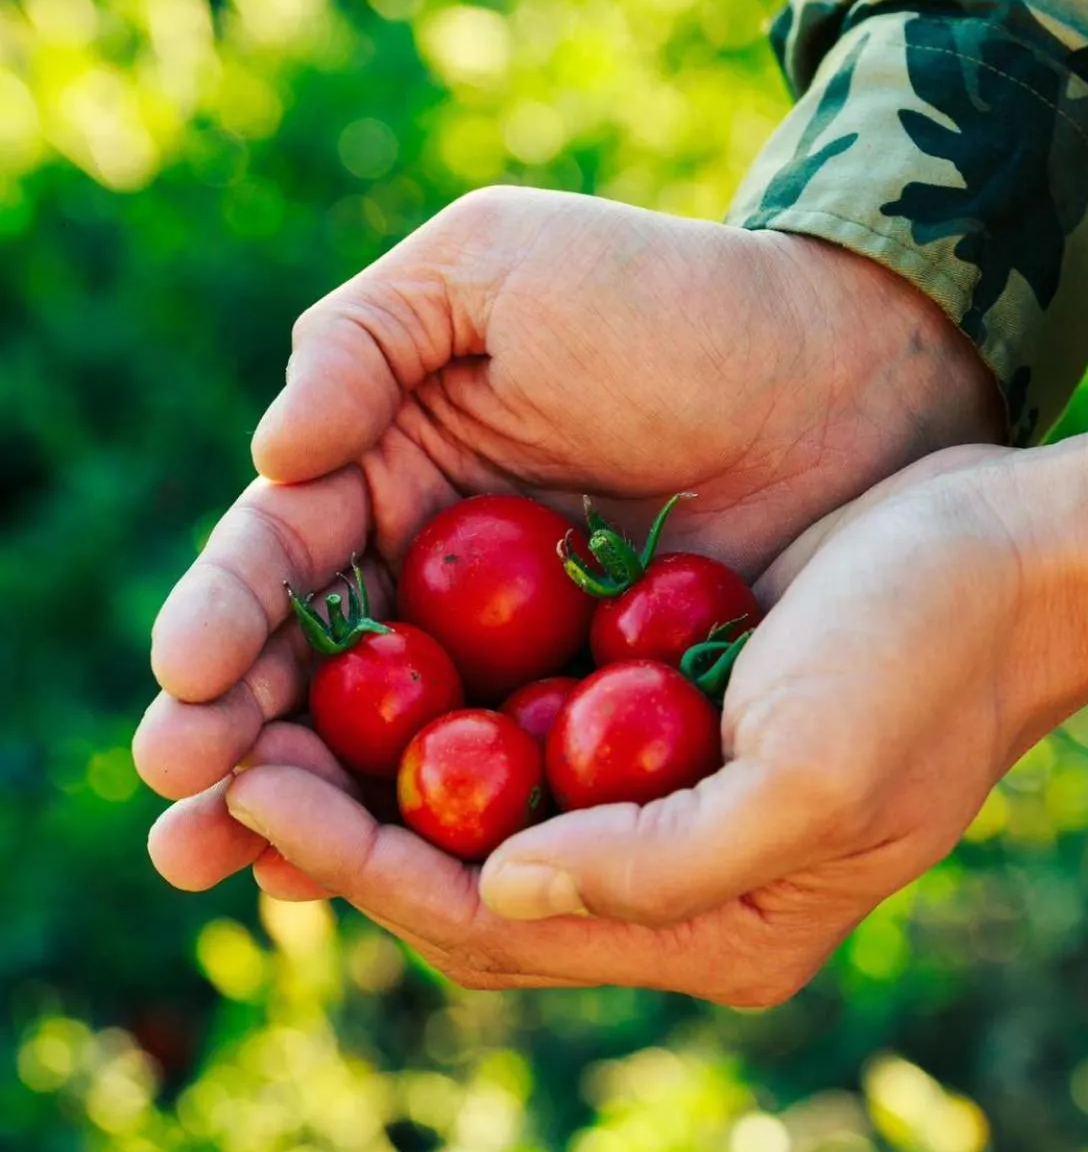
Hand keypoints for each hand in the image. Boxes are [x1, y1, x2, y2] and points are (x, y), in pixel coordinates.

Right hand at [135, 186, 1001, 813]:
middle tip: (177, 822)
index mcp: (387, 470)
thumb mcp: (499, 266)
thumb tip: (275, 457)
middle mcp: (429, 578)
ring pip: (388, 751)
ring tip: (227, 870)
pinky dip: (443, 836)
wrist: (847, 373)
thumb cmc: (677, 301)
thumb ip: (364, 338)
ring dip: (305, 817)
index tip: (187, 686)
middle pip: (308, 678)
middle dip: (234, 747)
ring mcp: (508, 660)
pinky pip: (504, 785)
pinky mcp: (588, 716)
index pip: (279, 560)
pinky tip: (378, 885)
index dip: (223, 624)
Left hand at [162, 424, 1087, 1003]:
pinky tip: (374, 662)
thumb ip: (652, 868)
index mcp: (712, 933)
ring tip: (265, 717)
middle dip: (341, 830)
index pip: (496, 928)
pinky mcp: (658, 732)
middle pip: (467, 884)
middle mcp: (672, 889)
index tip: (254, 795)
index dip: (365, 868)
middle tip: (222, 762)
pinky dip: (443, 713)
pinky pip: (523, 739)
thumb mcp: (808, 779)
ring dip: (374, 774)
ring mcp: (662, 810)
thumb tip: (497, 893)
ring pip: (480, 813)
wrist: (1000, 560)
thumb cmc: (923, 660)